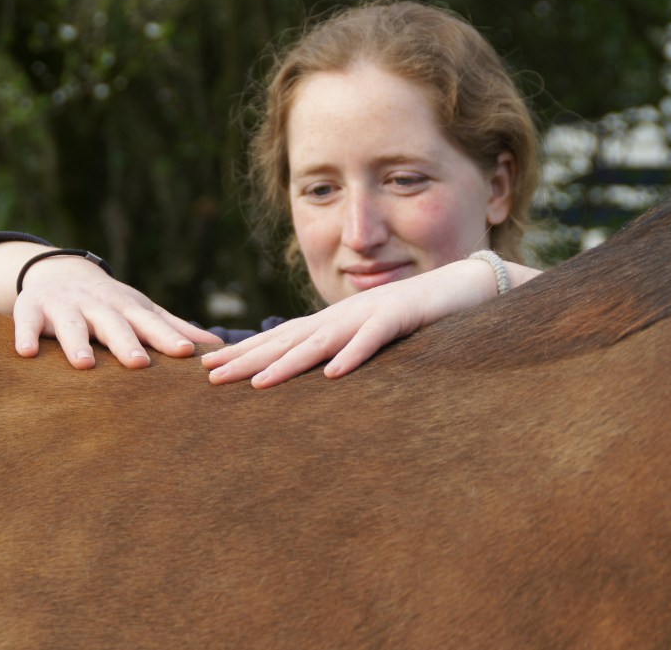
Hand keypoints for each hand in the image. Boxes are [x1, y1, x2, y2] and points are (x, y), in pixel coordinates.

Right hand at [13, 255, 222, 368]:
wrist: (60, 272)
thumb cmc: (110, 303)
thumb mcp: (141, 310)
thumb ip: (174, 328)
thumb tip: (218, 347)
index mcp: (127, 308)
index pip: (150, 324)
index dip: (168, 337)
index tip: (186, 354)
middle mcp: (97, 305)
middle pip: (113, 325)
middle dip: (126, 342)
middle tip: (139, 364)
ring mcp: (64, 306)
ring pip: (71, 324)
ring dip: (76, 343)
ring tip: (84, 365)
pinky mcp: (31, 308)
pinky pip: (25, 322)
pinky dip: (25, 335)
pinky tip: (26, 353)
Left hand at [201, 259, 504, 388]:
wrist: (461, 285)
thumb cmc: (414, 315)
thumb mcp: (368, 335)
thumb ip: (341, 349)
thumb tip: (313, 374)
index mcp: (332, 322)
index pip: (279, 340)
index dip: (243, 353)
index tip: (208, 369)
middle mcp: (341, 317)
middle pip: (287, 341)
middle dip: (248, 359)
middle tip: (209, 376)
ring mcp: (368, 315)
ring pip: (321, 342)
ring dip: (288, 364)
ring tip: (257, 384)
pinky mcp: (399, 318)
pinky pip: (374, 340)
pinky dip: (354, 356)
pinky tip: (333, 376)